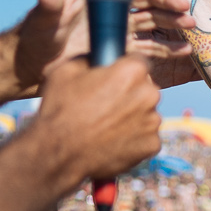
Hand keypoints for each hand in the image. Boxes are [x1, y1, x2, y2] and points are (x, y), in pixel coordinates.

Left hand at [15, 0, 202, 91]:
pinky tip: (186, 50)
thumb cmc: (33, 38)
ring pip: (152, 21)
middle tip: (184, 8)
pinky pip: (149, 47)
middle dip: (167, 1)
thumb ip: (47, 2)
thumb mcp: (42, 19)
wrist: (31, 69)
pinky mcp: (120, 49)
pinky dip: (168, 48)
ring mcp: (117, 29)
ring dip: (172, 22)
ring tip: (191, 27)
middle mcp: (110, 8)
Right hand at [32, 54, 161, 180]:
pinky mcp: (152, 144)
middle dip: (130, 93)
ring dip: (132, 117)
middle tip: (106, 105)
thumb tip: (97, 57)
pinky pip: (146, 137)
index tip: (114, 78)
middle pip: (145, 88)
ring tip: (105, 126)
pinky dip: (133, 140)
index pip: (137, 62)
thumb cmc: (59, 110)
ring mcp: (153, 121)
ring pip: (146, 114)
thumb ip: (90, 59)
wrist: (58, 153)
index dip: (124, 69)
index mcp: (132, 71)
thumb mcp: (66, 71)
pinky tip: (112, 141)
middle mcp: (149, 94)